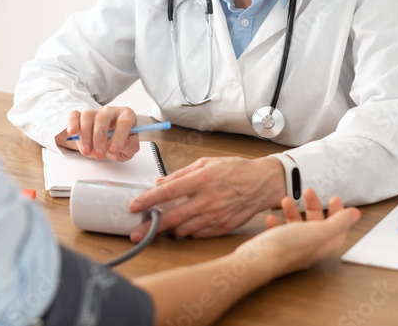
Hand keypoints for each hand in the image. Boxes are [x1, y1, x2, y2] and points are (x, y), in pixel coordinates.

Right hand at [62, 107, 139, 161]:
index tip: (113, 149)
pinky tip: (72, 133)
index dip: (118, 136)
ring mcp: (95, 112)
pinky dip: (72, 123)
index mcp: (126, 115)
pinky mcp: (81, 116)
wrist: (108, 142)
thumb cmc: (120, 143)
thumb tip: (122, 143)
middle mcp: (110, 111)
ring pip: (87, 116)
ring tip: (87, 152)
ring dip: (86, 136)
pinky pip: (75, 115)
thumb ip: (130, 146)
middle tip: (99, 155)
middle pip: (102, 118)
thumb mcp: (130, 148)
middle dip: (99, 139)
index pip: (124, 122)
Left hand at [128, 156, 285, 241]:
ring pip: (184, 230)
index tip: (134, 207)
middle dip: (151, 227)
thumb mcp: (206, 163)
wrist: (263, 183)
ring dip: (170, 229)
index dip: (148, 200)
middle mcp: (208, 200)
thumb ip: (181, 173)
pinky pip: (199, 234)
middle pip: (173, 218)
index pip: (168, 192)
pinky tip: (186, 225)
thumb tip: (159, 182)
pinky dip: (189, 231)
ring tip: (162, 225)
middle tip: (135, 234)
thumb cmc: (235, 170)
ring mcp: (216, 216)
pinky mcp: (223, 228)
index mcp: (202, 179)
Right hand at [239, 187, 359, 277]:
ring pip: (296, 227)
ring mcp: (290, 249)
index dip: (338, 213)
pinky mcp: (274, 248)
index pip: (337, 229)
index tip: (334, 198)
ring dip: (293, 212)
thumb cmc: (286, 247)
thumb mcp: (317, 231)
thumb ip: (338, 222)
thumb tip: (356, 214)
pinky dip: (277, 223)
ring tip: (285, 201)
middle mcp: (307, 249)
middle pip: (316, 225)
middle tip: (308, 191)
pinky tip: (272, 217)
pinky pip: (278, 233)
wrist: (257, 261)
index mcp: (320, 245)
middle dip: (313, 207)